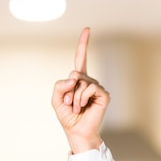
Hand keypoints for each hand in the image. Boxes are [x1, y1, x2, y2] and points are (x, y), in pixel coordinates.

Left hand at [52, 27, 109, 153]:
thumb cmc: (68, 116)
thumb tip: (73, 78)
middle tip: (69, 103)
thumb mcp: (56, 99)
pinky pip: (90, 88)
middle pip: (76, 73)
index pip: (81, 59)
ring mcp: (97, 88)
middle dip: (68, 89)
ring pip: (82, 82)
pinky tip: (83, 107)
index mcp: (78, 81)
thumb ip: (59, 85)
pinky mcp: (104, 95)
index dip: (83, 44)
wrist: (76, 131)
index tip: (87, 29)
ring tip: (76, 107)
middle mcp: (89, 81)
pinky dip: (82, 98)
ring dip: (74, 97)